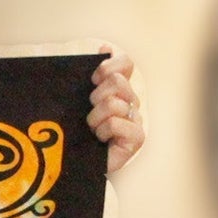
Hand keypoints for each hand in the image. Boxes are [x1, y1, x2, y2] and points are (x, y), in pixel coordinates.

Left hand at [89, 44, 144, 175]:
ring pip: (114, 103)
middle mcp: (132, 102)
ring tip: (93, 131)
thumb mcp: (82, 104)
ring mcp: (136, 119)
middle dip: (96, 97)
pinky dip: (102, 131)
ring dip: (95, 119)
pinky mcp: (137, 137)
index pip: (125, 63)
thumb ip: (94, 79)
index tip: (92, 81)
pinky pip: (116, 122)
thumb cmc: (80, 136)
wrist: (82, 169)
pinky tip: (100, 141)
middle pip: (117, 82)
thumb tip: (105, 47)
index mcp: (121, 90)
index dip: (107, 68)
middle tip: (89, 114)